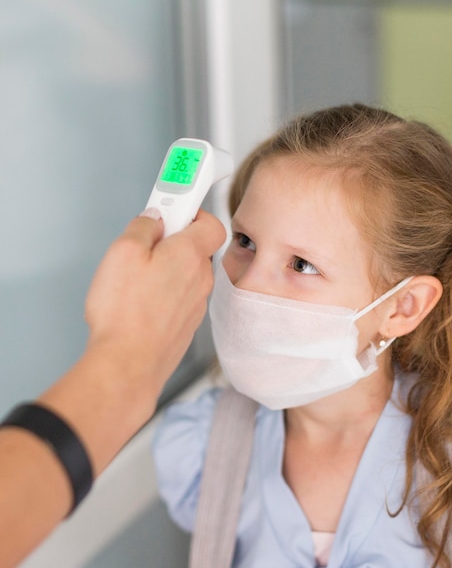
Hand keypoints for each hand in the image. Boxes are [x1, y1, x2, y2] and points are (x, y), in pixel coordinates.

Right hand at [84, 209, 225, 395]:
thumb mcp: (123, 251)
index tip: (175, 204)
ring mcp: (196, 304)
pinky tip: (140, 301)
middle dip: (173, 240)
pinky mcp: (186, 324)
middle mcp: (200, 279)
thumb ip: (143, 227)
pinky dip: (165, 293)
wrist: (130, 363)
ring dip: (168, 268)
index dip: (193, 210)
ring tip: (137, 277)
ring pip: (186, 274)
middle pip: (196, 248)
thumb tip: (152, 219)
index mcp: (190, 254)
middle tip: (146, 241)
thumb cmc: (126, 312)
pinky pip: (179, 297)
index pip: (211, 221)